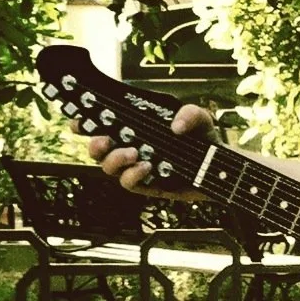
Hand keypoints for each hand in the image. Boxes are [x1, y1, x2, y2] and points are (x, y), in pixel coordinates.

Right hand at [88, 103, 213, 194]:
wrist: (220, 168)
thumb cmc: (204, 139)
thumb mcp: (200, 118)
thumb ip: (190, 114)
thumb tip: (175, 126)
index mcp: (135, 128)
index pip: (103, 125)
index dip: (85, 123)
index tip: (78, 120)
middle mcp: (131, 148)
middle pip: (98, 149)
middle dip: (94, 144)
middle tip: (104, 140)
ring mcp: (137, 168)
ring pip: (109, 168)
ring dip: (114, 160)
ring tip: (133, 153)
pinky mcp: (148, 186)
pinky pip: (128, 184)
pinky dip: (133, 175)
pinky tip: (147, 167)